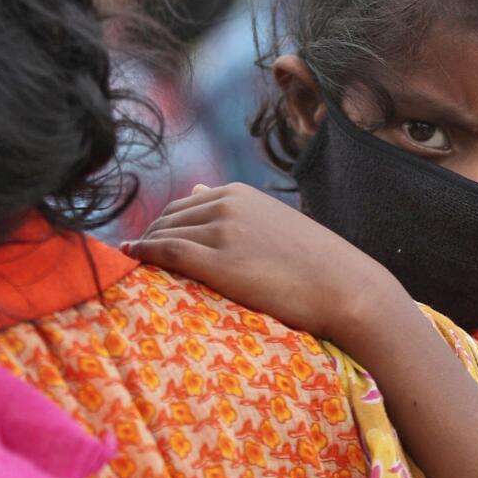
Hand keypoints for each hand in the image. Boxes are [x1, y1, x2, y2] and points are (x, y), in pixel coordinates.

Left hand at [123, 184, 405, 346]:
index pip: (182, 206)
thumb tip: (196, 189)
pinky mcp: (220, 261)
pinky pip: (168, 253)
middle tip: (136, 261)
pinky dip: (144, 255)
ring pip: (164, 235)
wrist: (345, 287)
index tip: (148, 245)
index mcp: (238, 193)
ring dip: (144, 249)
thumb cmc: (314, 263)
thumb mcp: (271, 221)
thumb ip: (232, 207)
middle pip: (167, 219)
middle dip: (148, 237)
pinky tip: (132, 261)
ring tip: (132, 268)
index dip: (161, 227)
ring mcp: (222, 232)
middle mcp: (226, 205)